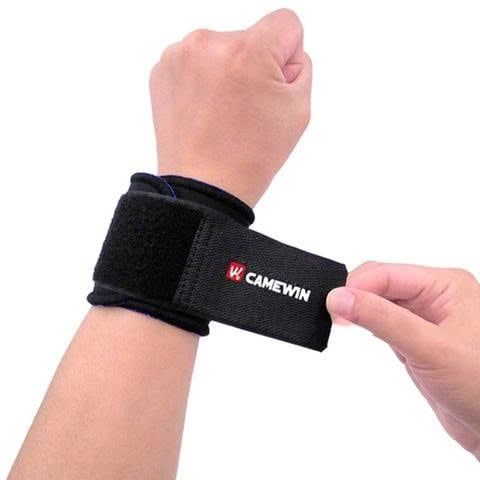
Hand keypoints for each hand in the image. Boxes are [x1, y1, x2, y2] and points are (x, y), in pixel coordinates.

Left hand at [149, 9, 311, 205]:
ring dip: (227, 72)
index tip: (272, 87)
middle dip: (255, 66)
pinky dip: (203, 80)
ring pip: (222, 49)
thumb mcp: (298, 111)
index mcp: (247, 51)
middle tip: (246, 109)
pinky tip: (205, 111)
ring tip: (223, 113)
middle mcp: (209, 44)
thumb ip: (300, 67)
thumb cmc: (248, 157)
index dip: (288, 57)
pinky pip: (196, 62)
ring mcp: (180, 56)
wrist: (203, 185)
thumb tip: (285, 53)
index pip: (286, 22)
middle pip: (251, 37)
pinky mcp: (162, 69)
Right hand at [326, 262, 479, 458]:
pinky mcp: (413, 338)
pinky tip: (354, 329)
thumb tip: (341, 298)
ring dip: (358, 309)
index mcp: (444, 285)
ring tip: (337, 321)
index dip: (355, 286)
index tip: (332, 304)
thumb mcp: (428, 347)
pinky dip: (364, 324)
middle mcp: (433, 296)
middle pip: (378, 283)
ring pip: (377, 301)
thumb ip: (382, 319)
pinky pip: (381, 321)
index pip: (386, 274)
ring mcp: (422, 317)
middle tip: (332, 315)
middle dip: (354, 296)